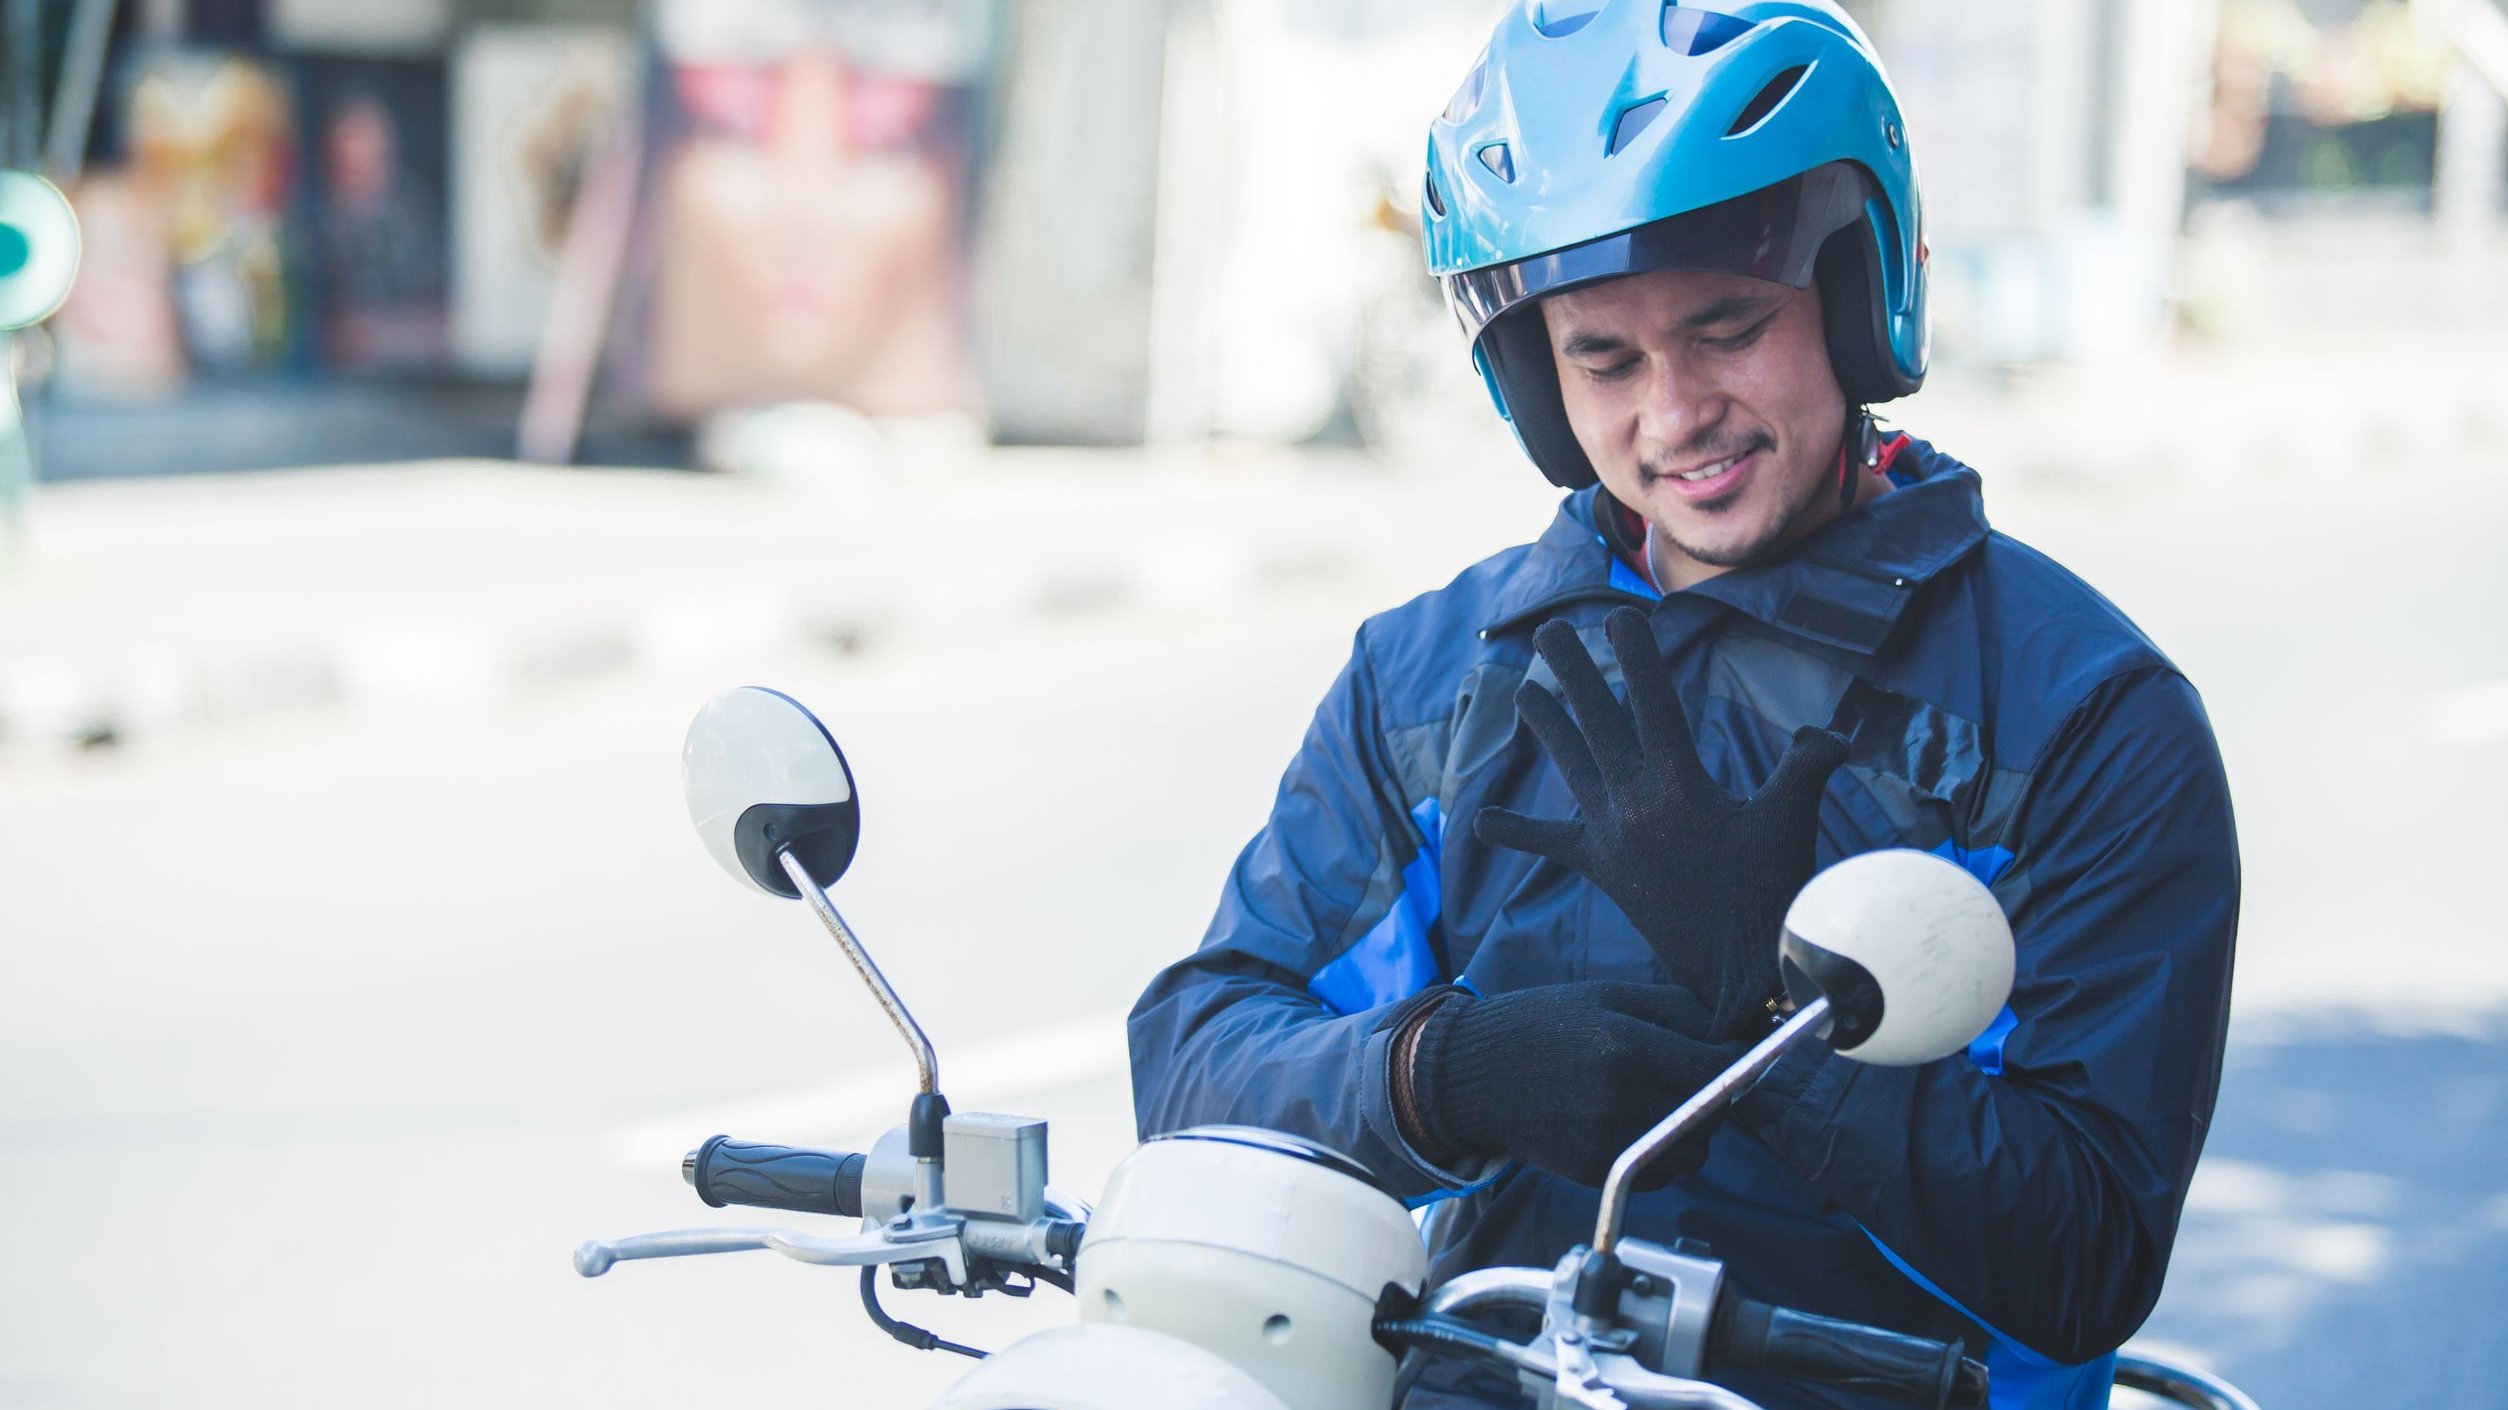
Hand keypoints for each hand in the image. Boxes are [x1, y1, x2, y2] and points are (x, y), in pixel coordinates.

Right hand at [1402, 982, 1747, 1187]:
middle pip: (1713, 1112)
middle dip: (1715, 1093)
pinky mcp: (1599, 1172)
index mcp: (1628, 1047)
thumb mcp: (1608, 996)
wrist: (1474, 1076)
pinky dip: (1664, 1153)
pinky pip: (1662, 1172)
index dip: (1736, 1060)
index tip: (1731, 1051)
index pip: (1719, 1068)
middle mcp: (1623, 1100)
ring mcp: (1610, 1143)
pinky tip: (1635, 1123)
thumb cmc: (1542, 1025)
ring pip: (1694, 1149)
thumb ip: (1677, 1010)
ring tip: (1658, 1099)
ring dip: (1692, 1128)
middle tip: (1689, 1073)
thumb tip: (1735, 1032)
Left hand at [1475, 608, 1848, 1039]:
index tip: (1618, 617)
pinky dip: (1517, 831)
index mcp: (1680, 785)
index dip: (1635, 656)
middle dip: (1572, 672)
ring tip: (1522, 692)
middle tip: (1550, 634)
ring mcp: (1611, 836)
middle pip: (1596, 721)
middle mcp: (1634, 803)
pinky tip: (1482, 821)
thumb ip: (1808, 767)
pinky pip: (1550, 843)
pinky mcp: (1600, 867)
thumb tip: (1831, 733)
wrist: (1742, 973)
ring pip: (1570, 765)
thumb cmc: (1773, 893)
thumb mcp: (1794, 821)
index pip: (1652, 703)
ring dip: (1545, 725)